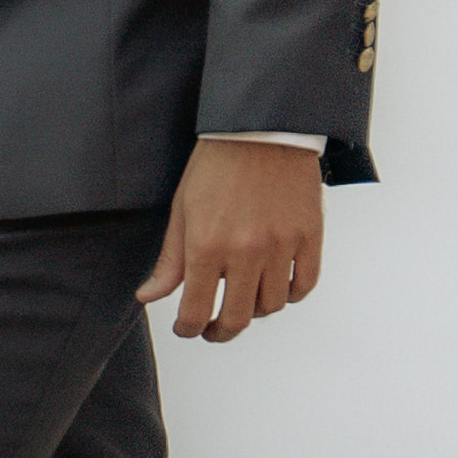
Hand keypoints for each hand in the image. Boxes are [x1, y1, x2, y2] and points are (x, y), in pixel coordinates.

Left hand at [141, 137, 325, 341]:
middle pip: (237, 318)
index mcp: (207, 245)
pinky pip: (304, 285)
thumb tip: (149, 296)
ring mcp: (281, 245)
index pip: (195, 312)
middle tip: (214, 328)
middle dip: (220, 331)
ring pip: (272, 305)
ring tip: (244, 299)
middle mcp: (246, 251)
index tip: (187, 327)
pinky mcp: (309, 235)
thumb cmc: (217, 163)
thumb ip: (169, 260)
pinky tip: (275, 285)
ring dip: (255, 310)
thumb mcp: (183, 209)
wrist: (261, 127)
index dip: (188, 328)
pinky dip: (290, 294)